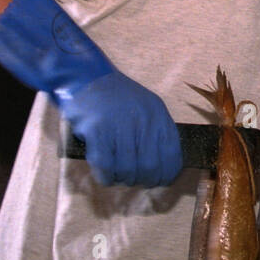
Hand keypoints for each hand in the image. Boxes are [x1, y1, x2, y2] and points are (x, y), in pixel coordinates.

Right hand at [59, 70, 184, 186]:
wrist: (87, 78)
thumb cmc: (118, 97)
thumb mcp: (147, 106)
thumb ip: (156, 131)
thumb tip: (164, 167)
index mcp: (158, 113)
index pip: (172, 154)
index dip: (167, 174)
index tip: (160, 181)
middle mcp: (142, 119)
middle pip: (150, 166)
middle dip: (145, 181)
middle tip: (137, 180)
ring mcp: (119, 124)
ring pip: (128, 169)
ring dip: (124, 179)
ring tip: (119, 175)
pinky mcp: (97, 130)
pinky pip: (105, 166)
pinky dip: (106, 177)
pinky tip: (106, 175)